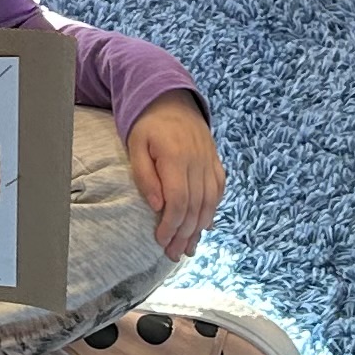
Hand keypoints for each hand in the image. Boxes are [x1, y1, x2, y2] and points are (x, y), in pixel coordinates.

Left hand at [126, 97, 224, 261]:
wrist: (172, 100)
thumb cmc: (148, 126)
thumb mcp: (136, 146)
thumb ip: (145, 176)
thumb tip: (158, 206)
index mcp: (175, 156)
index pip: (178, 200)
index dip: (171, 225)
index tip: (161, 240)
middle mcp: (197, 160)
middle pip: (195, 206)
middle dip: (184, 234)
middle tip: (173, 254)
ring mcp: (210, 161)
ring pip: (210, 202)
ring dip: (200, 229)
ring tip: (188, 248)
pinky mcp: (216, 161)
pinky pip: (219, 190)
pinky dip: (213, 210)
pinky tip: (204, 226)